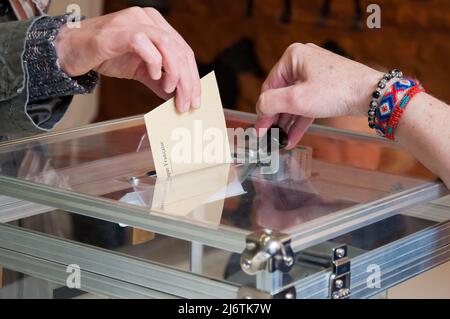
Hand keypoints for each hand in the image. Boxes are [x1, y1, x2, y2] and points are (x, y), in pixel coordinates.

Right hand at [54, 7, 200, 111]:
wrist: (72, 51)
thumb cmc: (106, 56)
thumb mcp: (141, 71)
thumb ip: (160, 81)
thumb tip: (178, 98)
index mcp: (158, 25)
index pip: (184, 51)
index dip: (193, 77)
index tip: (195, 99)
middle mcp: (149, 18)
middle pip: (180, 50)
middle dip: (188, 81)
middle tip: (187, 103)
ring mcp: (135, 22)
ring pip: (168, 46)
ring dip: (175, 73)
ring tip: (171, 91)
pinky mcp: (121, 30)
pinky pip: (145, 44)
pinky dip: (154, 63)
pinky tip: (154, 76)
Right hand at [256, 43, 382, 147]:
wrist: (372, 95)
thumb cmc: (337, 91)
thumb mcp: (297, 99)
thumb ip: (271, 104)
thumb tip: (259, 109)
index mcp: (293, 57)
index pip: (269, 86)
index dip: (264, 110)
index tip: (260, 129)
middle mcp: (303, 62)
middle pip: (281, 94)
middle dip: (276, 118)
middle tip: (269, 137)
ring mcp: (315, 74)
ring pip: (294, 101)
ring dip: (287, 122)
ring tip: (280, 141)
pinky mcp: (325, 86)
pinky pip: (307, 104)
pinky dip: (300, 119)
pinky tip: (292, 137)